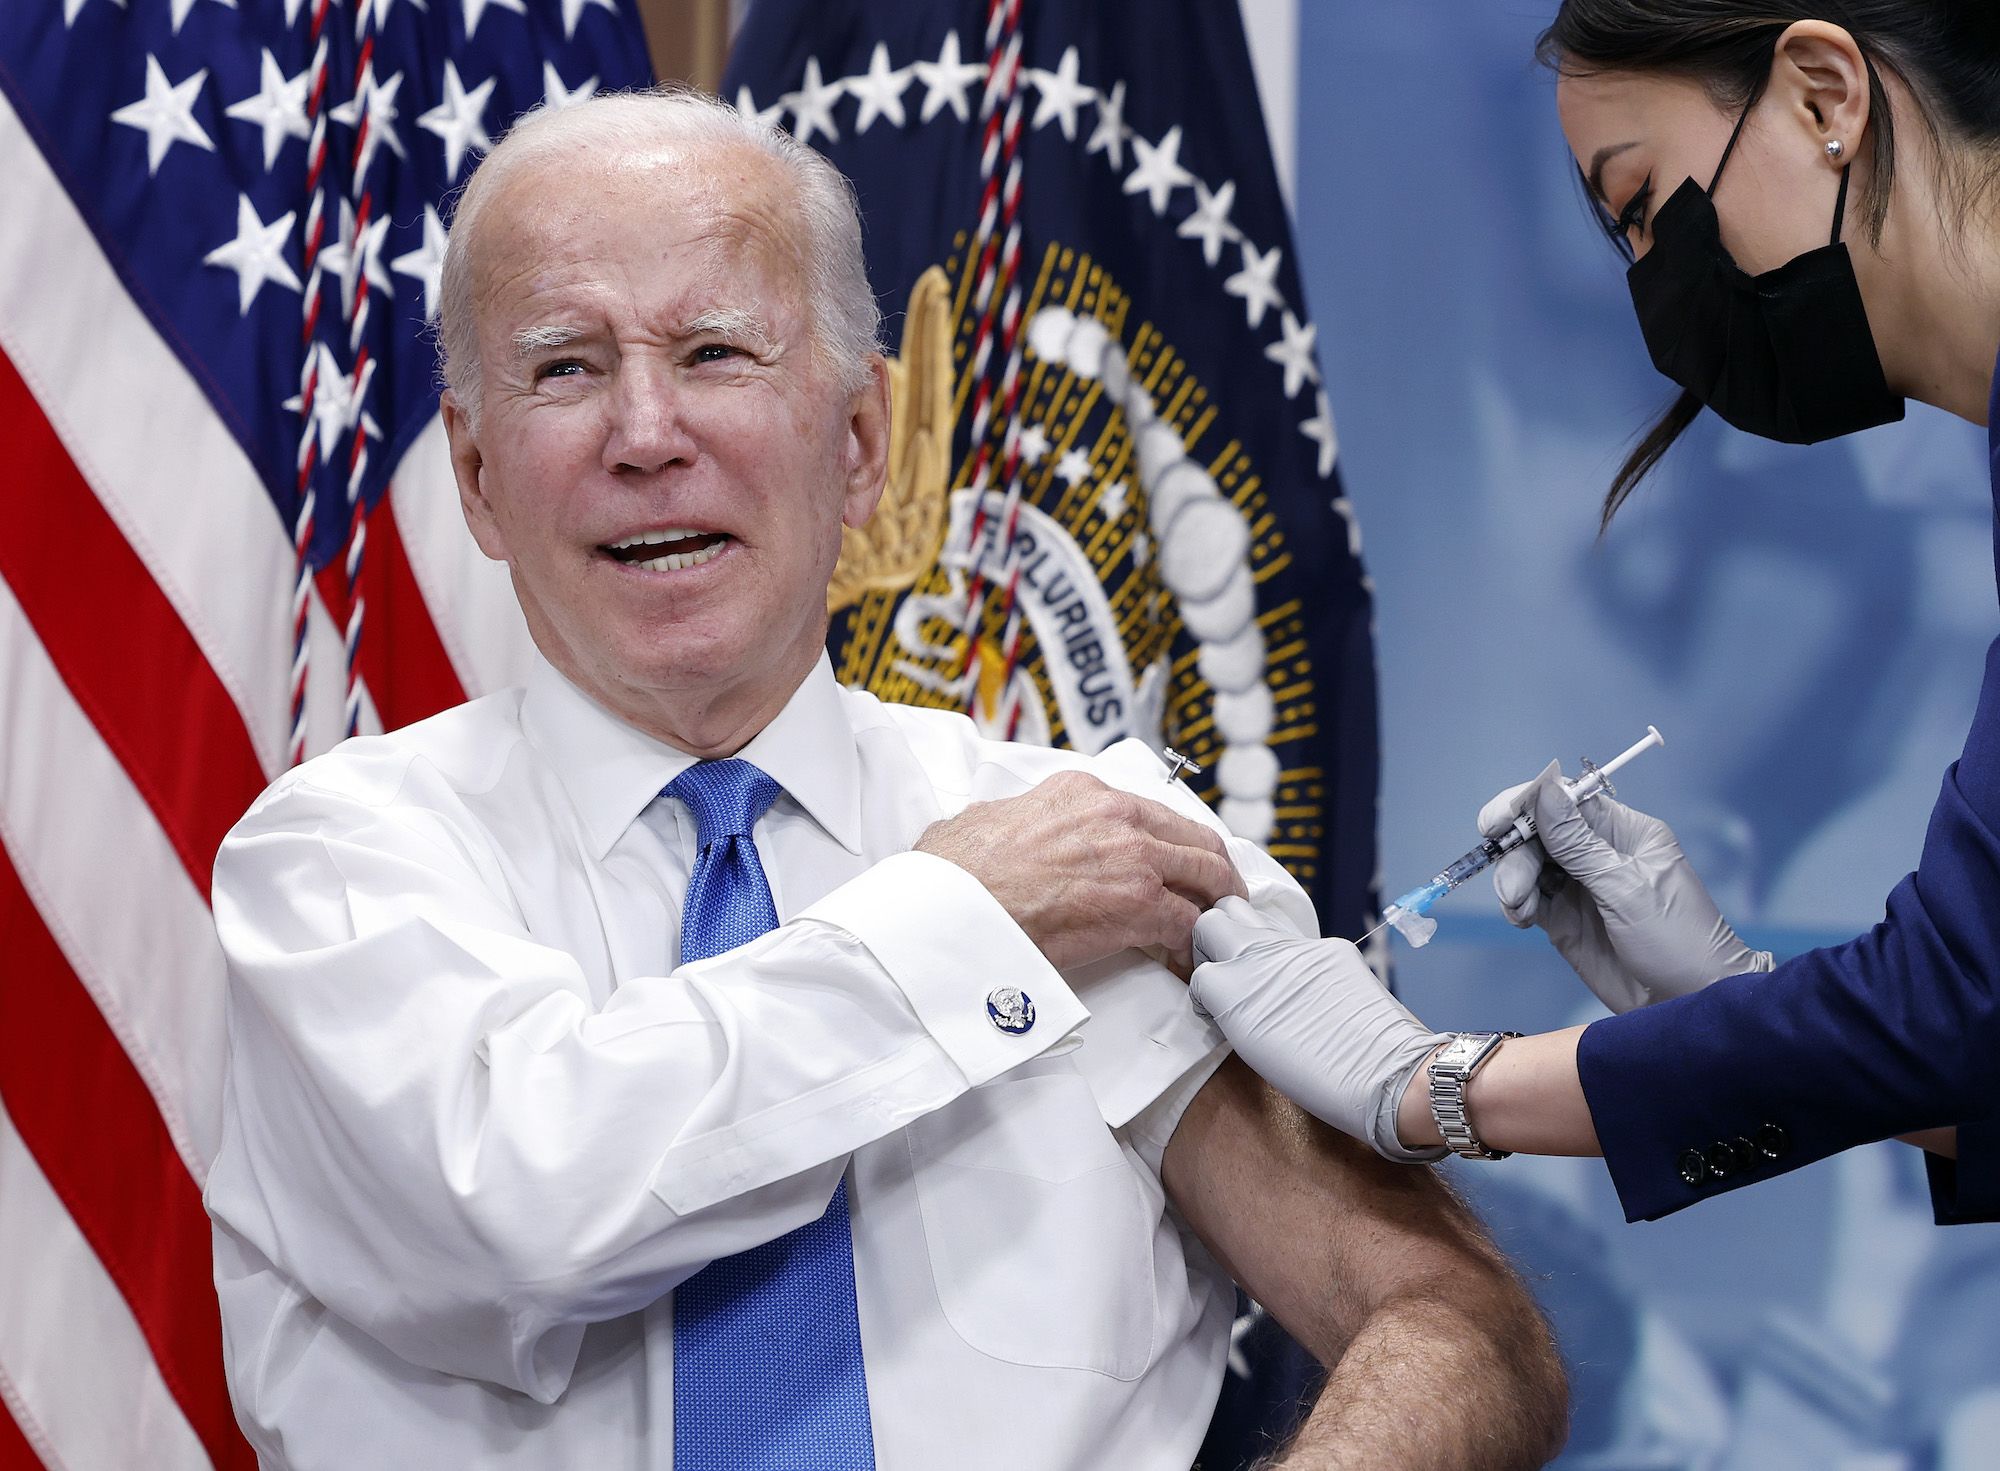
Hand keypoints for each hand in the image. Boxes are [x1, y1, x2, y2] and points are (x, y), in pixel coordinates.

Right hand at [916, 771, 1245, 973]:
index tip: (1172, 861)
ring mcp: (1135, 858)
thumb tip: (1009, 831)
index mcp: (1082, 791)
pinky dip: (1197, 945)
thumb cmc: (960, 872)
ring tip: (1218, 927)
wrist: (957, 906)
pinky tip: (1192, 961)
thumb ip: (1017, 820)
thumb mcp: (988, 820)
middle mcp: (1117, 815)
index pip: (1148, 811)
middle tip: (1218, 893)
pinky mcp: (1141, 904)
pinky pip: (1190, 923)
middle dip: (1212, 867)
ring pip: (1206, 874)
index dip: (1168, 841)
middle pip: (1192, 837)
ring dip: (1217, 902)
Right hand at [1191, 897, 1446, 1160]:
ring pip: (1257, 918)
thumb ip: (1232, 1009)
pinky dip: (1294, 958)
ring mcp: (1297, 946)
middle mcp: (1258, 955)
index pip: (1198, 970)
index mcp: (1230, 988)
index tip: (1215, 1006)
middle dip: (1214, 937)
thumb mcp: (1251, 1048)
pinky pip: (1299, 942)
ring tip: (1263, 970)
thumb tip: (1229, 996)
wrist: (1383, 1073)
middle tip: (1226, 966)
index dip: (1203, 989)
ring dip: (1250, 937)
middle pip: (1217, 916)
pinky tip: (1309, 986)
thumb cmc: (1312, 1079)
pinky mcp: (1331, 947)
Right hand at [1482, 762, 1771, 1012]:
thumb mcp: (1625, 888)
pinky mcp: (1565, 919)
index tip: (1496, 822)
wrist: (1690, 1004)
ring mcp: (1580, 887)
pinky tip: (1522, 917)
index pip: (1566, 801)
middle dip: (1517, 854)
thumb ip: (1577, 843)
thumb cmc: (1677, 940)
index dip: (1527, 805)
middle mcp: (1599, 853)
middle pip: (1539, 834)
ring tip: (1520, 908)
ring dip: (1513, 881)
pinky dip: (1517, 904)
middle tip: (1513, 888)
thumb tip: (1544, 788)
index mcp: (1623, 832)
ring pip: (1528, 865)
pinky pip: (1529, 899)